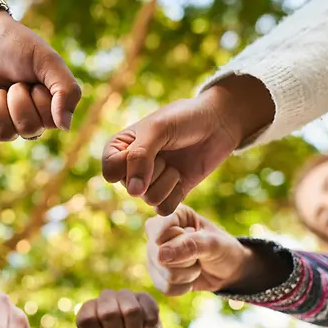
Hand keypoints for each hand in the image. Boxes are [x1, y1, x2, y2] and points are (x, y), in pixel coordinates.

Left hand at [0, 11, 81, 141]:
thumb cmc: (16, 45)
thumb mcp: (48, 61)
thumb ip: (67, 91)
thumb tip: (65, 127)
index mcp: (47, 106)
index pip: (50, 122)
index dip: (40, 99)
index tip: (33, 80)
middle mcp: (26, 119)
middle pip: (28, 130)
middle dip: (18, 100)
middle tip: (13, 81)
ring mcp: (1, 123)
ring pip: (4, 134)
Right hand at [102, 77, 273, 214]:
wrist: (218, 123)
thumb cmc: (184, 119)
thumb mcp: (157, 130)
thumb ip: (139, 157)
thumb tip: (133, 192)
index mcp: (119, 148)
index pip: (110, 170)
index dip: (128, 165)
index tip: (147, 147)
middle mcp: (131, 168)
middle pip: (131, 187)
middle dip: (153, 170)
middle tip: (167, 151)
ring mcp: (150, 183)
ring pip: (148, 198)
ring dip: (167, 181)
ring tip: (175, 163)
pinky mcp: (170, 194)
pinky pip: (163, 208)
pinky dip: (175, 194)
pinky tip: (182, 177)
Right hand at [145, 205, 248, 295]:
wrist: (229, 270)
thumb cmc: (223, 249)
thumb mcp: (213, 243)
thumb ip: (190, 245)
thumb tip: (160, 255)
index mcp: (173, 217)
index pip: (155, 227)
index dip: (168, 238)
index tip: (189, 235)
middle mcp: (159, 235)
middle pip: (158, 254)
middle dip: (185, 260)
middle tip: (199, 255)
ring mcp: (156, 256)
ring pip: (162, 273)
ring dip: (187, 275)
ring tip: (197, 265)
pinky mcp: (158, 275)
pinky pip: (164, 287)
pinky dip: (183, 287)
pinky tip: (190, 279)